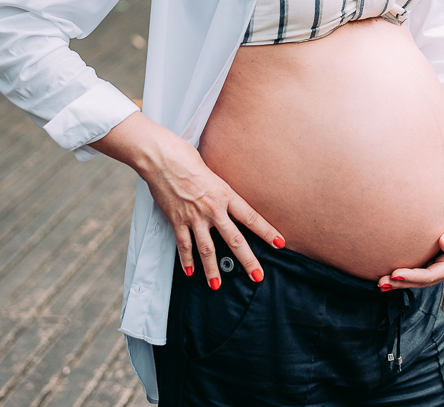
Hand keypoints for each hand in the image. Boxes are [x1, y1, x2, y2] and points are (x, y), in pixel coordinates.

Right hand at [91, 112, 284, 289]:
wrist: (163, 158)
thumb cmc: (189, 160)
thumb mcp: (216, 173)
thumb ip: (224, 192)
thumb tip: (230, 203)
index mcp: (226, 195)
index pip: (252, 217)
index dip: (267, 231)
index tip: (280, 243)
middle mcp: (213, 209)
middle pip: (234, 239)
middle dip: (247, 260)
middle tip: (257, 276)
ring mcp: (194, 217)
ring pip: (207, 249)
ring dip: (213, 270)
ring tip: (217, 286)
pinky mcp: (176, 221)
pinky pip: (183, 245)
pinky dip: (186, 261)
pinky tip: (190, 272)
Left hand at [378, 182, 443, 290]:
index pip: (431, 275)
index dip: (413, 277)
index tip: (395, 273)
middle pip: (421, 282)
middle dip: (401, 283)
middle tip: (381, 283)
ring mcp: (438, 267)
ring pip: (417, 279)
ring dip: (399, 282)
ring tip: (380, 283)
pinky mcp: (432, 262)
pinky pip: (416, 271)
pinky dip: (402, 274)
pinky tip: (388, 273)